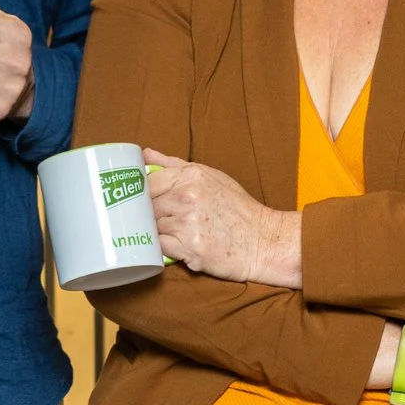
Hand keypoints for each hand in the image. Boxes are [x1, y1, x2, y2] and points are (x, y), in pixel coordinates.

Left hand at [142, 148, 296, 286]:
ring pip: (153, 227)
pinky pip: (161, 247)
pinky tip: (179, 244)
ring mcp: (188, 224)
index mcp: (191, 176)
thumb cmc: (237, 208)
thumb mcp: (210, 176)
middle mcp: (188, 197)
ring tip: (176, 232)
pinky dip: (166, 247)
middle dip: (151, 214)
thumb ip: (174, 164)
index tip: (144, 201)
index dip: (143, 194)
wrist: (262, 241)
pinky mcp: (190, 249)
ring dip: (159, 232)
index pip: (148, 183)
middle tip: (164, 219)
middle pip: (148, 207)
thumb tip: (145, 154)